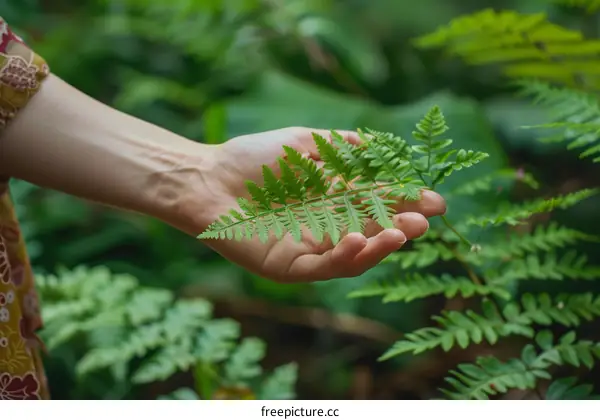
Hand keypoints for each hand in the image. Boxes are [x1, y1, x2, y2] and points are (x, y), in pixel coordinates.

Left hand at [183, 127, 445, 282]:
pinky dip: (343, 257)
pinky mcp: (287, 265)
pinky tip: (359, 239)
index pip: (376, 203)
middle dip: (400, 226)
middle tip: (426, 220)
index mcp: (331, 199)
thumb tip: (373, 141)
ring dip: (379, 246)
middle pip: (370, 230)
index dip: (403, 202)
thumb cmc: (250, 158)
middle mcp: (325, 225)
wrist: (207, 178)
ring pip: (352, 254)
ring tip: (402, 233)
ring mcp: (308, 248)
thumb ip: (336, 144)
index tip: (433, 199)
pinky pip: (321, 266)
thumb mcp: (300, 142)